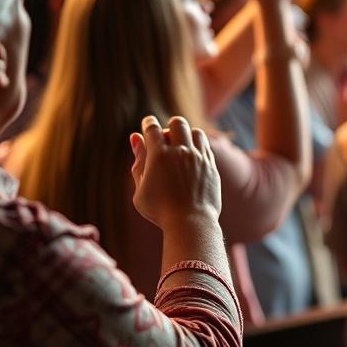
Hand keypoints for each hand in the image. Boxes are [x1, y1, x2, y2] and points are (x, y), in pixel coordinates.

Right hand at [130, 116, 221, 232]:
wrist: (190, 223)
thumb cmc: (160, 210)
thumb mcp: (140, 189)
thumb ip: (138, 162)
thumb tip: (135, 138)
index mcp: (159, 156)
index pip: (152, 129)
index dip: (148, 123)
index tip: (147, 123)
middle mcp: (181, 152)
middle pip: (177, 123)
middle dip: (169, 126)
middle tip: (165, 137)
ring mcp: (199, 157)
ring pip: (195, 132)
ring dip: (186, 135)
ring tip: (180, 147)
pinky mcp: (211, 165)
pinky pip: (205, 146)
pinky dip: (197, 146)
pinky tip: (191, 156)